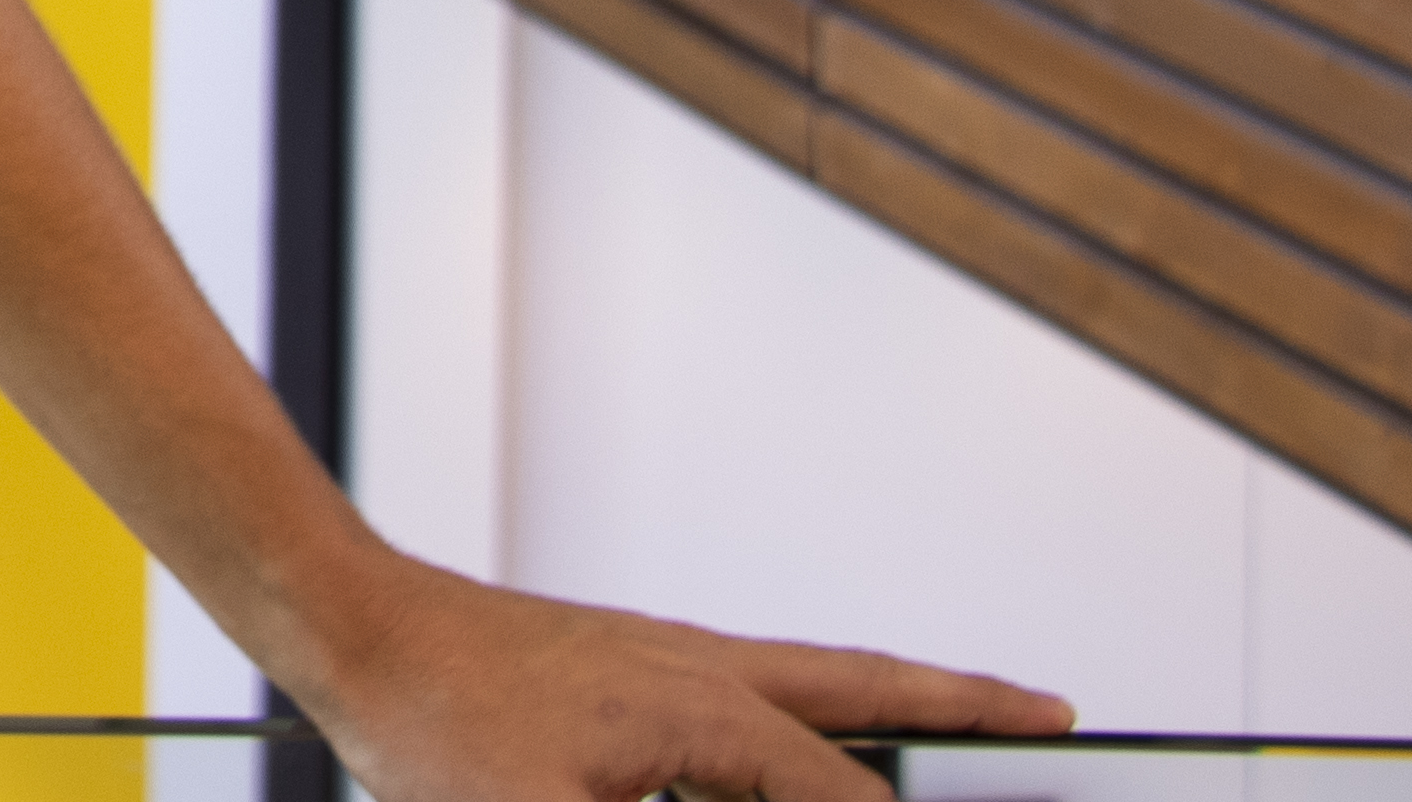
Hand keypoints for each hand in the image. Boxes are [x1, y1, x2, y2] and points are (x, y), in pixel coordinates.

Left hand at [284, 555, 1070, 801]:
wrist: (358, 628)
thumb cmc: (430, 723)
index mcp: (703, 714)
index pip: (847, 801)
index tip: (1001, 801)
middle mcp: (706, 669)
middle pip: (872, 691)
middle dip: (965, 705)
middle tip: (1053, 713)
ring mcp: (673, 655)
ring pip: (823, 674)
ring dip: (903, 689)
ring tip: (976, 702)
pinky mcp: (637, 660)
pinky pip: (764, 676)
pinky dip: (823, 693)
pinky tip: (821, 721)